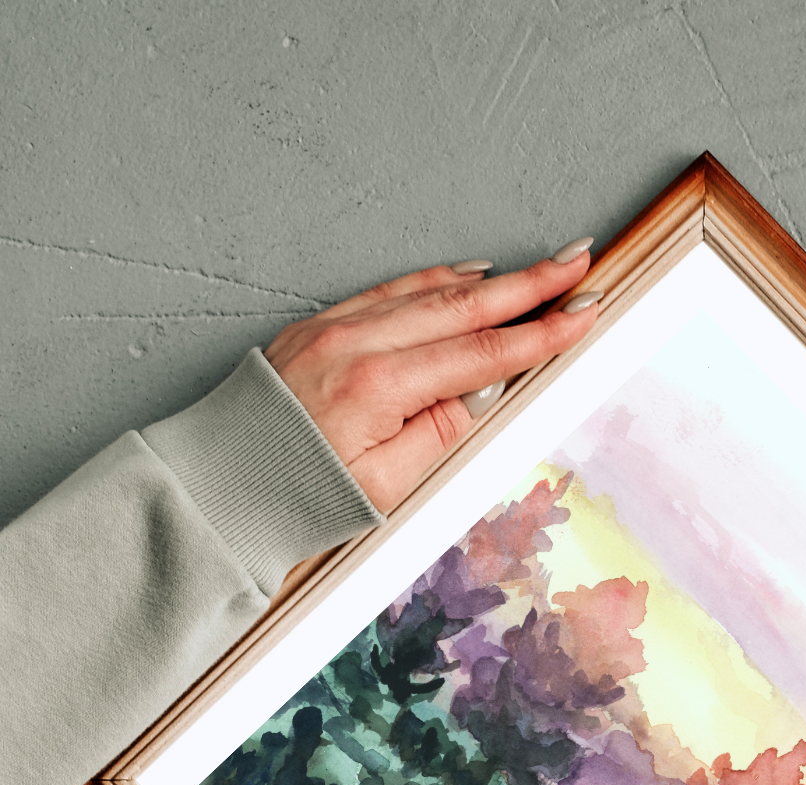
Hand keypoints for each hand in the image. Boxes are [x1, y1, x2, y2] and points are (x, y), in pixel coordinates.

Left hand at [263, 244, 599, 511]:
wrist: (215, 487)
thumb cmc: (296, 497)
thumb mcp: (384, 486)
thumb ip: (441, 433)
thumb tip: (486, 390)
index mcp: (378, 387)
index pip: (481, 354)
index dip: (539, 334)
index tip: (582, 314)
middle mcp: (356, 344)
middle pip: (463, 306)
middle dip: (529, 284)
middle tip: (578, 260)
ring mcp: (334, 328)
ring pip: (428, 291)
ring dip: (491, 278)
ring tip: (539, 267)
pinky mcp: (319, 327)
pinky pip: (390, 292)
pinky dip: (435, 281)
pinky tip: (466, 274)